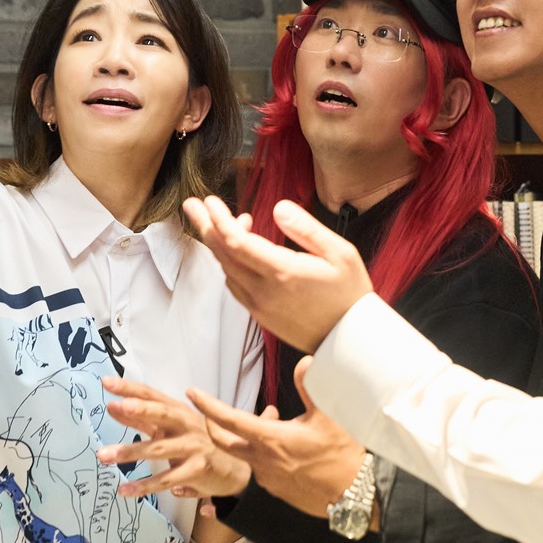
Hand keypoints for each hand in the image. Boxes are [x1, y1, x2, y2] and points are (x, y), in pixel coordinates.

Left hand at [97, 378, 250, 499]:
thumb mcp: (172, 428)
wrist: (236, 468)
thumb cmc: (199, 443)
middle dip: (141, 409)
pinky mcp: (196, 470)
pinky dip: (144, 485)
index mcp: (180, 411)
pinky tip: (125, 490)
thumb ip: (143, 419)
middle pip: (162, 414)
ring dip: (130, 452)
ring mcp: (194, 447)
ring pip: (158, 449)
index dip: (131, 389)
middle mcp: (187, 424)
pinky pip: (166, 479)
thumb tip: (113, 407)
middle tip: (118, 406)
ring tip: (104, 455)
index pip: (153, 395)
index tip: (107, 382)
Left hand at [182, 195, 372, 353]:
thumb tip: (278, 207)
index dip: (219, 219)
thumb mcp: (340, 253)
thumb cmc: (350, 294)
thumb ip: (306, 229)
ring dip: (219, 244)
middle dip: (205, 226)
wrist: (350, 341)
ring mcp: (260, 306)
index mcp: (282, 272)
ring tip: (224, 221)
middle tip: (191, 204)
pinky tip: (238, 250)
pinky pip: (235, 286)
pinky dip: (229, 264)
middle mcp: (264, 291)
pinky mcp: (261, 316)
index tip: (211, 201)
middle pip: (223, 254)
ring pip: (227, 270)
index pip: (236, 242)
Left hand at [190, 359, 367, 521]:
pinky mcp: (275, 489)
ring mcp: (266, 478)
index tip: (193, 393)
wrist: (353, 494)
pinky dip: (261, 454)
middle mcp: (262, 460)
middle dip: (212, 424)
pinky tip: (281, 449)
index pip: (229, 419)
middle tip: (210, 412)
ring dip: (244, 439)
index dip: (208, 405)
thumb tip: (305, 361)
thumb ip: (310, 387)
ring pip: (244, 454)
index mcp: (271, 438)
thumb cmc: (341, 455)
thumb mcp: (327, 416)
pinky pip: (259, 469)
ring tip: (268, 423)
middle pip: (223, 441)